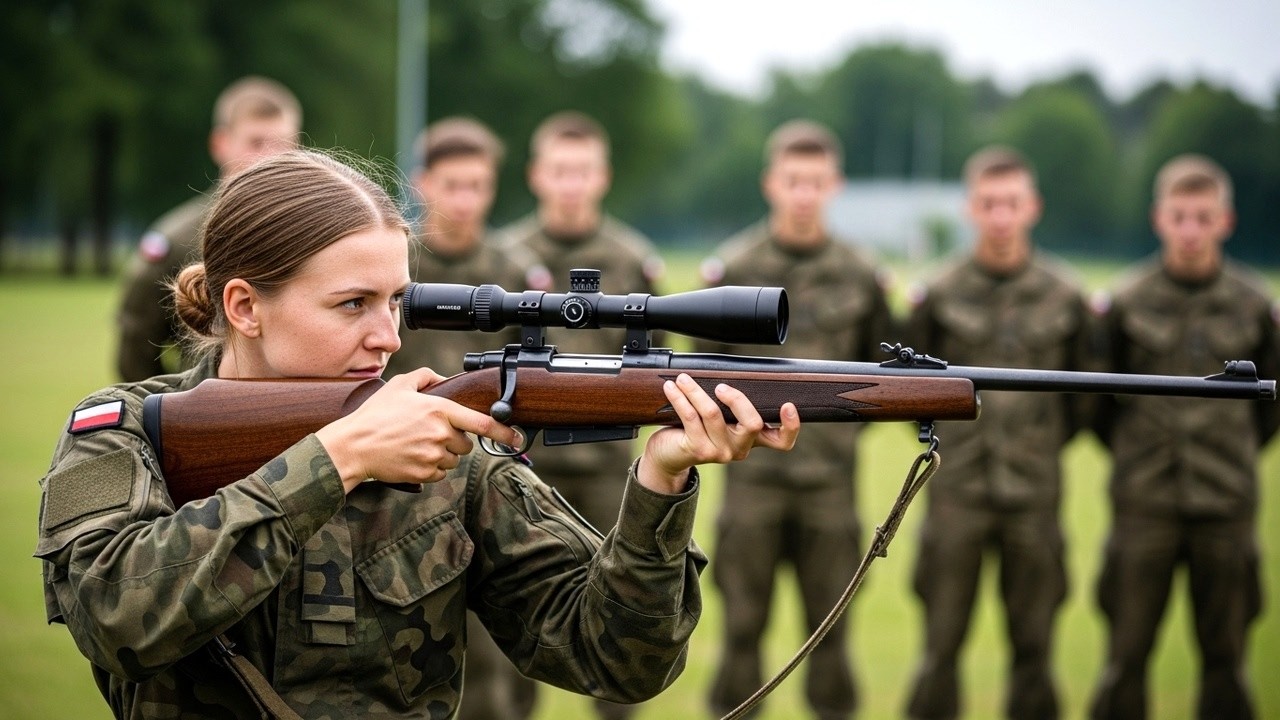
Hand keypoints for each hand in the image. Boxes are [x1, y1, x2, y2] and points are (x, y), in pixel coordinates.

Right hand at [316, 368, 522, 492]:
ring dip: (442, 455)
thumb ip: (425, 377)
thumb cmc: (374, 416)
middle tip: (429, 433)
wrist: (353, 447)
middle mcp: (441, 434)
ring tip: (416, 445)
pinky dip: (431, 468)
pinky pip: (440, 474)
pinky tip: (412, 457)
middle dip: (454, 440)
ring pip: (453, 460)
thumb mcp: (399, 386)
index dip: (504, 432)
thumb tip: (444, 379)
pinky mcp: (424, 474)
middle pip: (465, 443)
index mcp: (440, 411)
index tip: (518, 438)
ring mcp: (433, 457)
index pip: (482, 423)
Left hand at [638, 373, 799, 494]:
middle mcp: (741, 448)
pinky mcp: (700, 450)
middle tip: (720, 386)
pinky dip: (681, 398)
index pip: (781, 441)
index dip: (791, 426)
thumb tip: (727, 374)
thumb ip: (730, 405)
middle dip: (738, 399)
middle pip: (753, 423)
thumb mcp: (720, 418)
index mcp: (752, 439)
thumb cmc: (696, 430)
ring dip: (695, 391)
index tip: (788, 405)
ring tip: (683, 378)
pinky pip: (692, 417)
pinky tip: (672, 388)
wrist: (669, 455)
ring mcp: (721, 452)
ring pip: (714, 414)